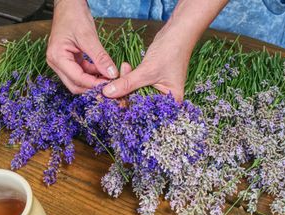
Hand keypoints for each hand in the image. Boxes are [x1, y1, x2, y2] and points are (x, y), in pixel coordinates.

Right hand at [47, 0, 118, 93]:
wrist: (68, 5)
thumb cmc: (74, 16)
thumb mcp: (89, 36)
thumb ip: (100, 57)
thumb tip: (112, 74)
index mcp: (57, 57)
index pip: (77, 79)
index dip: (94, 84)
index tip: (110, 84)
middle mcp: (56, 63)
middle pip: (75, 85)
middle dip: (92, 86)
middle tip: (110, 84)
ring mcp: (61, 63)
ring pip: (78, 81)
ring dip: (93, 81)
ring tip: (108, 76)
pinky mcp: (68, 61)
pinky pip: (80, 73)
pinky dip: (92, 74)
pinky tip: (102, 70)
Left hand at [101, 0, 227, 100]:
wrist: (178, 32)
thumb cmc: (170, 52)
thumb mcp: (147, 71)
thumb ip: (127, 83)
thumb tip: (107, 93)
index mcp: (170, 103)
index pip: (146, 112)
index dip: (129, 108)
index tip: (112, 103)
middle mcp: (165, 99)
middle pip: (139, 104)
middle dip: (125, 94)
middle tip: (112, 87)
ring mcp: (158, 90)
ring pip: (136, 93)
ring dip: (126, 83)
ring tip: (124, 68)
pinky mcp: (151, 81)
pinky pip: (137, 83)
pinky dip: (130, 77)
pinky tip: (126, 67)